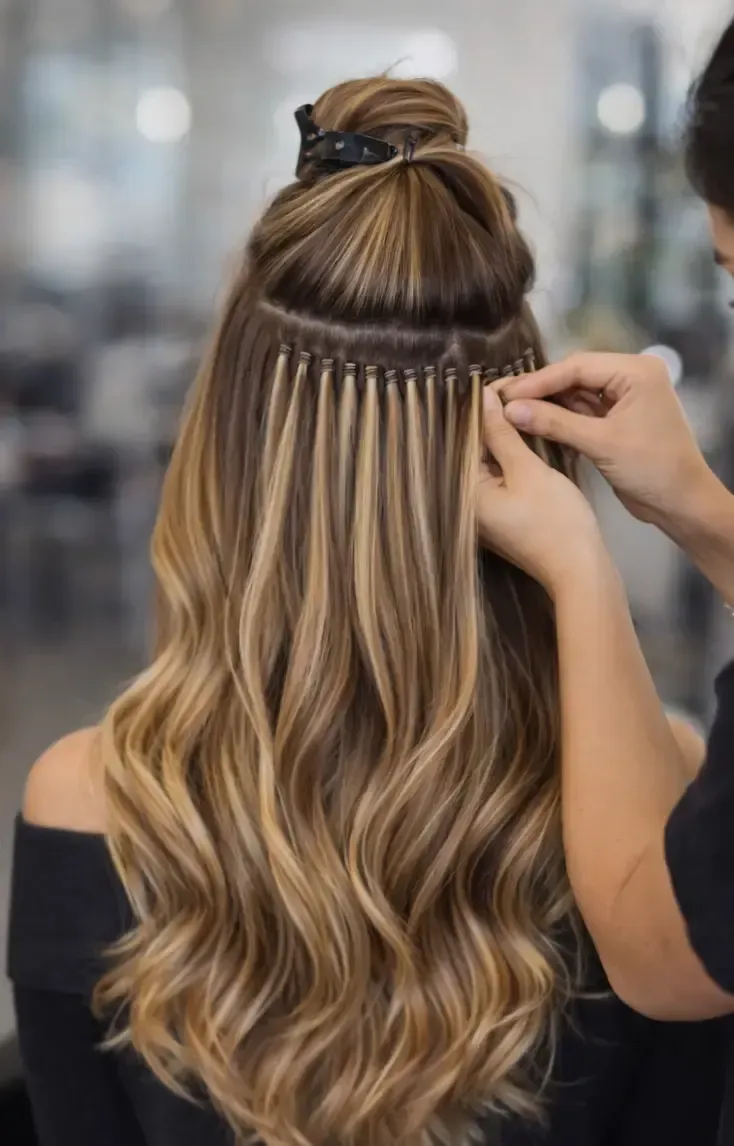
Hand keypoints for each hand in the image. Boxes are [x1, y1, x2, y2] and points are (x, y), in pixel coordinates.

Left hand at [476, 386, 607, 596]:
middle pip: (471, 451)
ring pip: (486, 462)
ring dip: (500, 436)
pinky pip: (498, 477)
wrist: (580, 569)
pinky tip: (522, 435)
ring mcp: (484, 512)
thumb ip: (501, 434)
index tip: (496, 382)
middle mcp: (466, 503)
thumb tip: (483, 398)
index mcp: (464, 493)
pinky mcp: (502, 515)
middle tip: (510, 388)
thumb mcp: (528, 470)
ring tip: (518, 403)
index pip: (462, 439)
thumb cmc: (554, 520)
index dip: (478, 408)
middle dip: (488, 420)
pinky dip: (508, 456)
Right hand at [498, 352, 716, 530]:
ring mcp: (624, 398)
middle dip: (538, 389)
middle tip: (500, 397)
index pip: (577, 367)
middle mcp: (631, 377)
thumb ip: (554, 422)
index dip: (538, 381)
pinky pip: (581, 411)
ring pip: (575, 393)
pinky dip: (558, 417)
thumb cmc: (650, 469)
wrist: (680, 503)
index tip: (505, 393)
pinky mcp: (616, 419)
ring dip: (545, 403)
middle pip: (574, 375)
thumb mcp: (600, 443)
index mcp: (636, 371)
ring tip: (508, 409)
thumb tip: (510, 409)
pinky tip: (531, 420)